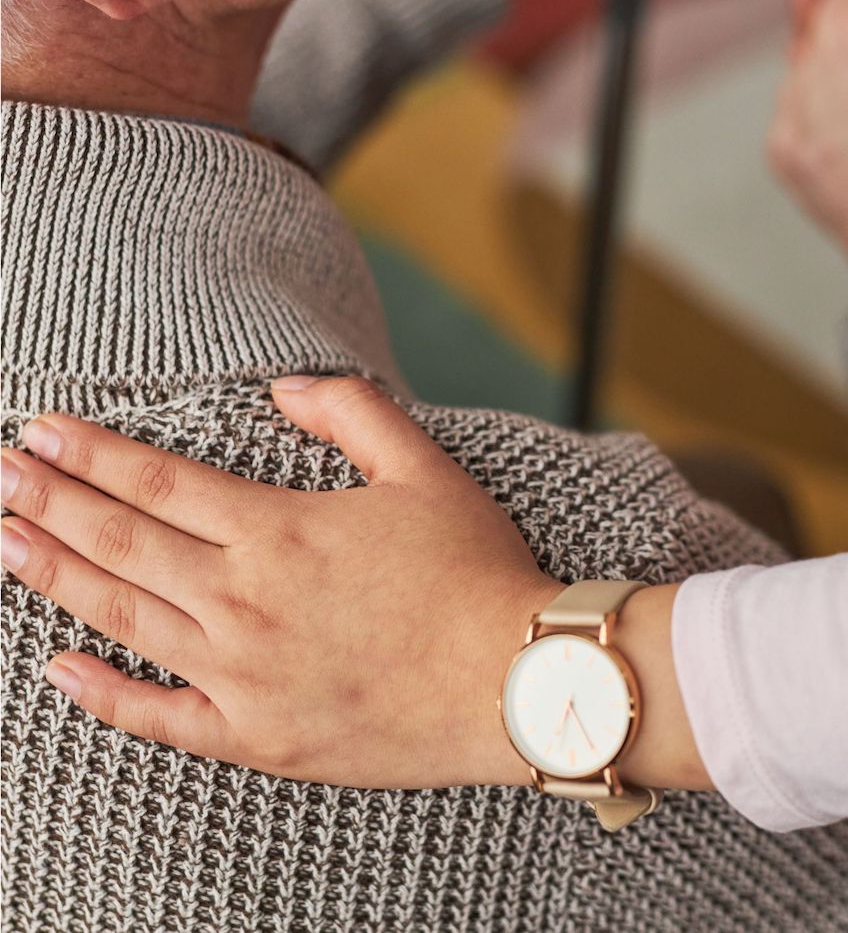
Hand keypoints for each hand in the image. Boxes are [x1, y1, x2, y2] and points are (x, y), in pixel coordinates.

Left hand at [0, 377, 559, 788]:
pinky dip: (103, 694)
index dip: (93, 454)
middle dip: (51, 503)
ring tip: (3, 543)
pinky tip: (57, 668)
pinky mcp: (257, 738)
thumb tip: (281, 388)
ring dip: (54, 577)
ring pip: (124, 617)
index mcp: (278, 531)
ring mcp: (242, 676)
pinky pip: (159, 717)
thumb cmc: (474, 570)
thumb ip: (350, 412)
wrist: (517, 682)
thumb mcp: (425, 466)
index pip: (158, 482)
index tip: (41, 430)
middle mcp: (243, 601)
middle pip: (123, 543)